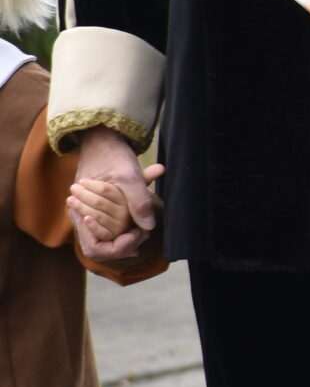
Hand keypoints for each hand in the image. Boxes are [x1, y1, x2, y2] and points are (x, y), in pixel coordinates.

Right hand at [71, 132, 156, 260]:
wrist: (103, 138)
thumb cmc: (112, 155)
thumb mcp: (128, 175)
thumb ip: (138, 201)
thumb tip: (149, 227)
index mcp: (83, 212)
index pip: (97, 248)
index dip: (117, 248)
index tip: (137, 233)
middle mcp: (84, 216)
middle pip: (105, 246)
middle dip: (127, 243)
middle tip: (144, 230)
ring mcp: (92, 212)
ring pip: (111, 236)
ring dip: (130, 234)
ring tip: (145, 226)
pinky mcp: (102, 208)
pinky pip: (115, 225)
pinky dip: (130, 224)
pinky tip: (143, 219)